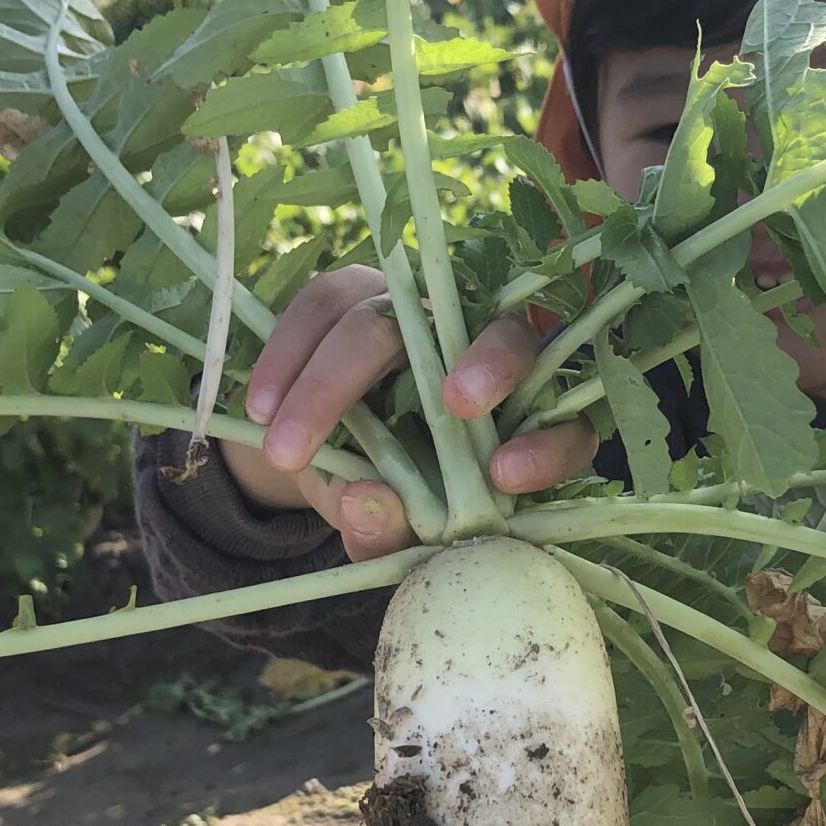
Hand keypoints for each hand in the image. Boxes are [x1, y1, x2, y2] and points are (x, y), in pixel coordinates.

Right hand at [223, 266, 597, 560]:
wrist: (314, 448)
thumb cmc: (379, 497)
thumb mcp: (385, 530)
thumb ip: (389, 534)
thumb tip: (375, 505)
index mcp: (520, 422)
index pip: (567, 427)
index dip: (546, 449)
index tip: (505, 476)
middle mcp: (481, 349)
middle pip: (503, 336)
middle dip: (478, 366)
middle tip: (447, 407)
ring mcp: (417, 311)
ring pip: (389, 318)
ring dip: (331, 380)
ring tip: (282, 446)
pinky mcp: (353, 291)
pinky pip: (320, 305)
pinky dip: (287, 356)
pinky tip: (258, 408)